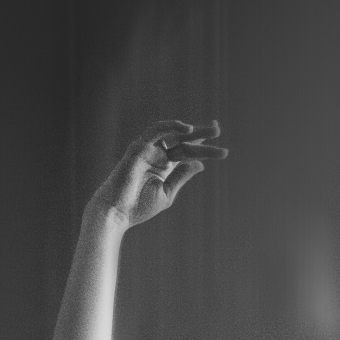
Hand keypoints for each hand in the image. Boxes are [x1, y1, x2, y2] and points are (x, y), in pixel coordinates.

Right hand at [91, 119, 226, 229]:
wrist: (117, 212)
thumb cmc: (138, 207)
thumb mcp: (167, 193)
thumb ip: (182, 176)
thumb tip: (200, 164)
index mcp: (164, 166)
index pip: (186, 151)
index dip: (202, 146)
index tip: (222, 149)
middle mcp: (157, 154)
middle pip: (183, 141)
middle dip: (202, 135)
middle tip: (219, 129)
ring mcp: (148, 149)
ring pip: (173, 135)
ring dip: (191, 130)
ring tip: (211, 130)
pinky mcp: (139, 147)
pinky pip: (156, 131)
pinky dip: (171, 127)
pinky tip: (187, 129)